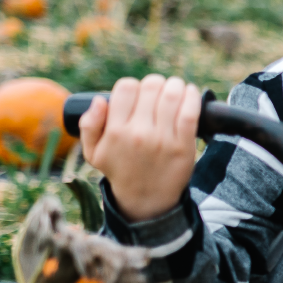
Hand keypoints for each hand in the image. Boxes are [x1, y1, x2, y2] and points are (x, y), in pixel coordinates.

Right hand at [79, 75, 202, 220]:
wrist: (147, 200)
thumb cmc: (121, 170)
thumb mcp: (93, 152)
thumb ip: (89, 125)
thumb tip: (100, 100)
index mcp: (116, 131)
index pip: (126, 88)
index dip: (133, 86)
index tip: (138, 94)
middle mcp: (139, 133)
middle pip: (151, 87)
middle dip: (155, 83)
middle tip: (159, 90)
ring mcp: (163, 139)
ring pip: (172, 95)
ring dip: (175, 85)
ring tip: (175, 88)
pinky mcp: (184, 145)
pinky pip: (191, 112)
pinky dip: (192, 96)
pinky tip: (190, 93)